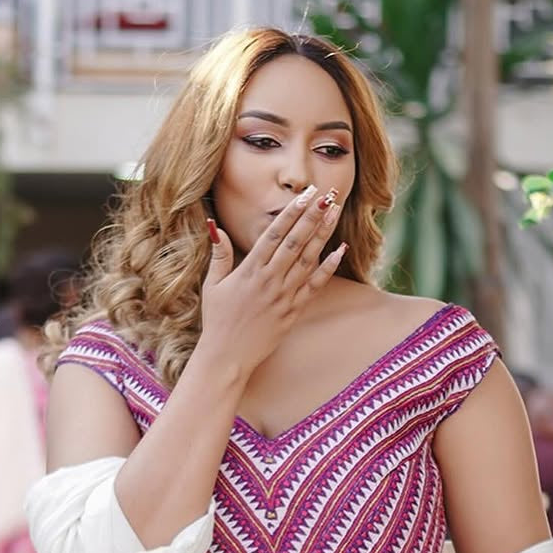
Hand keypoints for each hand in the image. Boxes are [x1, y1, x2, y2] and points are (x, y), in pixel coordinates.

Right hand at [199, 187, 345, 379]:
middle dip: (311, 216)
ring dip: (322, 234)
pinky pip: (315, 285)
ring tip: (334, 212)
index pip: (274, 234)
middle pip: (295, 241)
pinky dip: (328, 267)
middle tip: (326, 195)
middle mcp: (269, 280)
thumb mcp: (213, 285)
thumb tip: (215, 227)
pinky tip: (339, 250)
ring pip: (308, 258)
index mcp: (249, 270)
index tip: (304, 195)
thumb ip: (219, 255)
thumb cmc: (217, 320)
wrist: (228, 357)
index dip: (291, 213)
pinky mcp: (294, 310)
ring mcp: (284, 295)